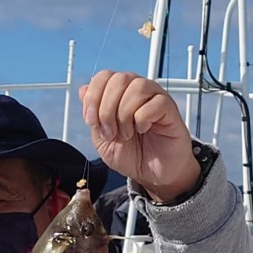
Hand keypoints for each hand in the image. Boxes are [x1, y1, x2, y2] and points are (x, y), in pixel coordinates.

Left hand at [79, 71, 200, 202]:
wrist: (151, 175)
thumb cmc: (132, 156)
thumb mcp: (102, 140)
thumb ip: (92, 116)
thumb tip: (83, 89)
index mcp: (120, 95)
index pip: (104, 76)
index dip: (93, 97)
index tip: (91, 121)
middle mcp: (138, 92)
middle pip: (119, 79)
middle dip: (106, 109)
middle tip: (110, 132)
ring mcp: (155, 98)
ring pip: (137, 87)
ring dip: (124, 115)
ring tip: (126, 134)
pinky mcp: (170, 110)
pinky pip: (155, 102)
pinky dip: (143, 119)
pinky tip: (143, 130)